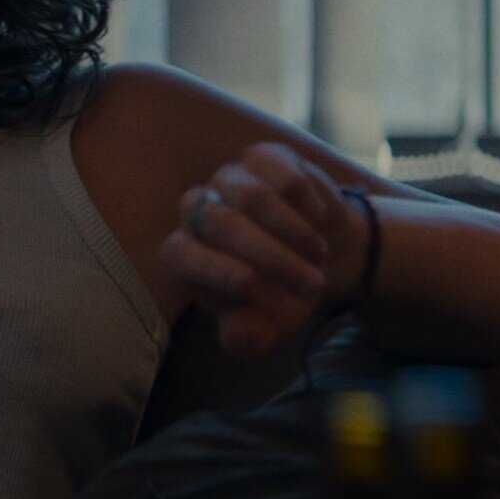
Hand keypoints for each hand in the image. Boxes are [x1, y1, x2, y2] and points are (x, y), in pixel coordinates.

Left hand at [158, 141, 358, 357]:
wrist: (320, 257)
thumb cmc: (283, 297)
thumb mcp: (268, 330)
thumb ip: (248, 339)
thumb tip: (242, 335)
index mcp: (185, 254)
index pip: (179, 252)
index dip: (212, 268)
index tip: (250, 285)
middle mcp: (198, 211)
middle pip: (221, 223)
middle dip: (271, 258)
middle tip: (310, 285)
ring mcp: (229, 180)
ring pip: (253, 196)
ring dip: (294, 233)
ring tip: (319, 257)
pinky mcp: (264, 159)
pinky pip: (286, 176)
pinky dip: (309, 207)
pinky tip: (319, 226)